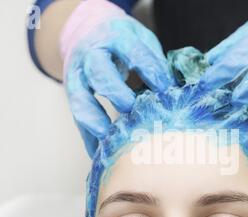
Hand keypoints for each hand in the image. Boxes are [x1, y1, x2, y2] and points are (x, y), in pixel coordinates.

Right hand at [61, 0, 173, 156]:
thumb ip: (155, 62)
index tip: (167, 90)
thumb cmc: (121, 40)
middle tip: (132, 111)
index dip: (151, 72)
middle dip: (117, 93)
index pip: (134, 53)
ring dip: (95, 121)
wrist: (86, 30)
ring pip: (80, 99)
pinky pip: (78, 118)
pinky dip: (88, 138)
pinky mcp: (71, 94)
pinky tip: (99, 155)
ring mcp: (77, 75)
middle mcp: (91, 55)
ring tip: (109, 140)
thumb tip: (176, 92)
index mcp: (114, 36)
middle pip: (100, 74)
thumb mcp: (141, 40)